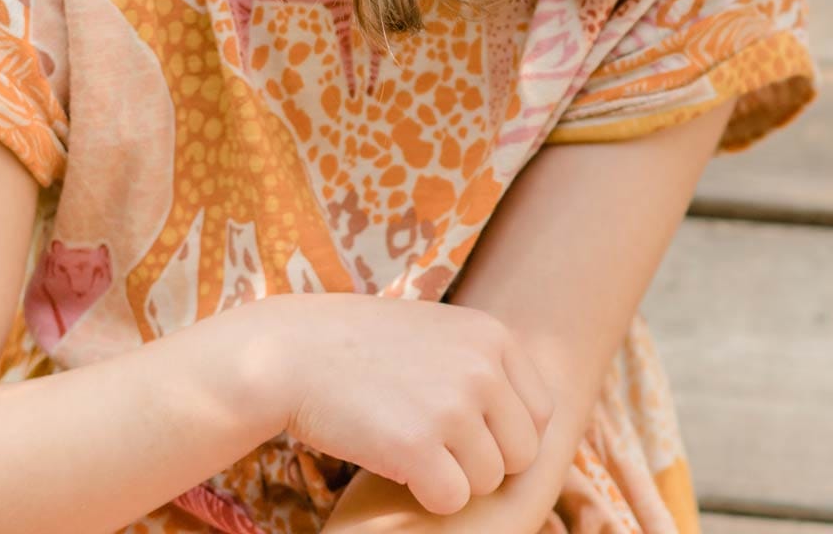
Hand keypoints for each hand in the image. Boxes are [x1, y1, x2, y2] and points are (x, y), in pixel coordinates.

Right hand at [250, 293, 556, 515]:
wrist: (292, 353)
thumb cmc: (364, 347)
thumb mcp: (441, 334)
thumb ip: (488, 366)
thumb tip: (541, 418)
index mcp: (494, 336)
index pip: (540, 413)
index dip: (504, 433)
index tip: (465, 429)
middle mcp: (482, 368)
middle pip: (521, 453)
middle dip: (483, 461)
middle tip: (436, 445)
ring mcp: (451, 407)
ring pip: (488, 480)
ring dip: (452, 477)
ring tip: (410, 445)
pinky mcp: (417, 447)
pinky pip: (453, 499)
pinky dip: (426, 496)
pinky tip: (396, 465)